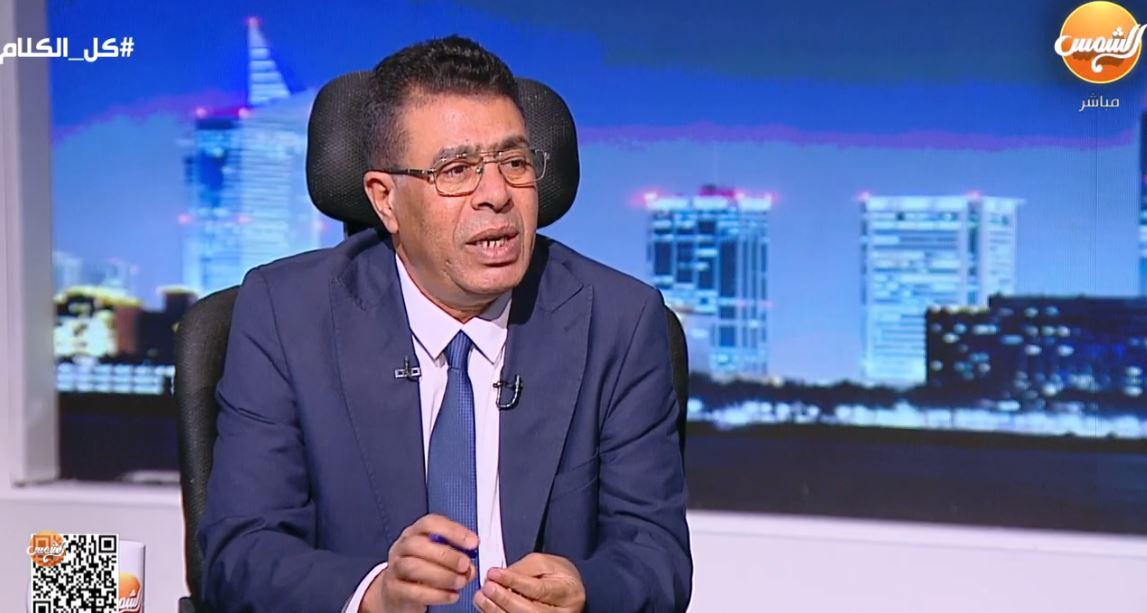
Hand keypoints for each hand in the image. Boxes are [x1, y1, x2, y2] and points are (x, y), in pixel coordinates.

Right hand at [360, 514, 478, 612]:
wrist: (398, 592)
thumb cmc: (423, 569)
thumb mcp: (439, 558)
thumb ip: (457, 558)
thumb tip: (470, 568)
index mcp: (415, 533)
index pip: (430, 523)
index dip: (453, 531)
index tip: (473, 542)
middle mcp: (402, 547)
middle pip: (418, 545)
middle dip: (447, 555)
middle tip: (465, 565)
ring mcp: (395, 568)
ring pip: (413, 567)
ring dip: (442, 575)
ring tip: (460, 582)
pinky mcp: (394, 590)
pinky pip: (413, 592)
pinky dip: (437, 595)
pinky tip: (452, 595)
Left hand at [474, 553, 585, 612]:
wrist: (569, 592)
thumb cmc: (558, 576)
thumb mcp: (545, 563)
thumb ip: (523, 569)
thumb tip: (499, 577)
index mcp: (566, 591)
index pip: (538, 589)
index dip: (513, 581)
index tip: (494, 573)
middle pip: (529, 611)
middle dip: (504, 599)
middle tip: (487, 587)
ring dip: (495, 611)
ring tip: (481, 597)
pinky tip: (487, 607)